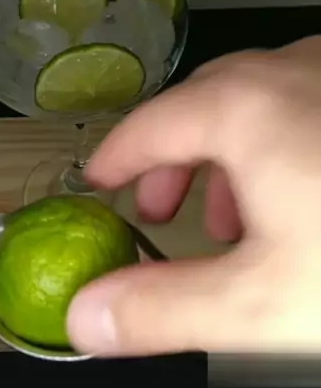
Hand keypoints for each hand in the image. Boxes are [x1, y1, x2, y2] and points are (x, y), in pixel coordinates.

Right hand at [67, 38, 320, 357]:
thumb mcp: (259, 303)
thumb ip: (160, 309)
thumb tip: (87, 316)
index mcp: (249, 106)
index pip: (151, 123)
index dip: (117, 157)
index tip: (99, 179)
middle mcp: (294, 71)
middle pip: (203, 104)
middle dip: (171, 160)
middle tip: (155, 208)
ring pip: (259, 100)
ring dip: (229, 154)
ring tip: (227, 217)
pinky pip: (302, 103)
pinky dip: (278, 142)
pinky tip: (294, 197)